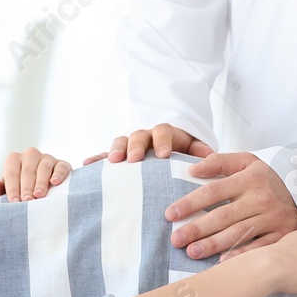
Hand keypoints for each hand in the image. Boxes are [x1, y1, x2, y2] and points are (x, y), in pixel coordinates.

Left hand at [0, 147, 71, 201]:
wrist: (45, 183)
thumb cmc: (22, 186)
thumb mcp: (9, 187)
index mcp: (14, 159)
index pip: (12, 172)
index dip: (13, 187)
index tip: (14, 201)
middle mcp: (30, 155)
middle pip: (27, 170)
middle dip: (27, 187)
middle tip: (27, 200)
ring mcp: (47, 158)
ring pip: (43, 168)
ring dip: (41, 182)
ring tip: (39, 195)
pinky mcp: (62, 163)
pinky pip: (60, 167)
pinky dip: (58, 174)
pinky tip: (54, 182)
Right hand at [83, 123, 213, 165]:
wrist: (168, 151)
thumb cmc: (182, 152)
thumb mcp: (194, 149)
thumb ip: (200, 152)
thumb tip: (209, 156)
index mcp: (165, 134)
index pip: (163, 132)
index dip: (163, 142)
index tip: (163, 155)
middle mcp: (145, 136)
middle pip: (138, 136)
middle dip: (136, 147)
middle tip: (134, 159)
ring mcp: (129, 145)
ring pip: (121, 142)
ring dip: (115, 150)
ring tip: (111, 162)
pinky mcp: (118, 156)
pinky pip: (104, 155)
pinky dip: (96, 159)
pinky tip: (87, 165)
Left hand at [165, 151, 296, 259]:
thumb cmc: (271, 175)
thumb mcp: (249, 161)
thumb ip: (220, 162)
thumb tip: (193, 168)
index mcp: (249, 178)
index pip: (213, 192)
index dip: (190, 203)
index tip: (171, 214)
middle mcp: (260, 199)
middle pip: (223, 216)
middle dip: (197, 229)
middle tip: (175, 239)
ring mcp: (273, 218)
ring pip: (238, 233)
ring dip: (213, 244)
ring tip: (192, 252)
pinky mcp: (284, 234)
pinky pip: (260, 247)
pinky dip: (242, 255)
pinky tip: (223, 262)